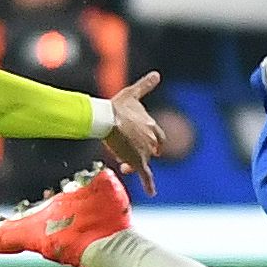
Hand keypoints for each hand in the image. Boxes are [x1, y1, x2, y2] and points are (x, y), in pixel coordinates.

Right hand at [104, 71, 165, 194]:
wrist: (108, 119)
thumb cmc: (117, 106)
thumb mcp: (133, 94)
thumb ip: (145, 85)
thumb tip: (157, 74)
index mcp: (151, 125)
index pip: (158, 136)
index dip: (152, 141)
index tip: (147, 145)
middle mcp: (152, 139)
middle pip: (150, 151)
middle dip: (140, 152)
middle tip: (126, 153)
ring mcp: (146, 151)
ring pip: (143, 162)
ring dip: (133, 163)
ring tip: (121, 162)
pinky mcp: (138, 162)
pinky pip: (146, 176)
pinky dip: (149, 185)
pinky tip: (152, 193)